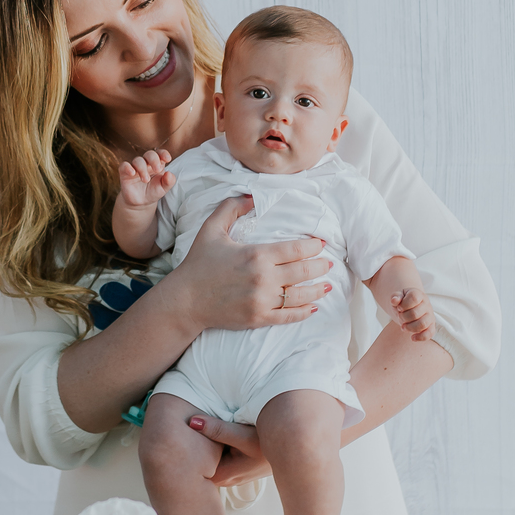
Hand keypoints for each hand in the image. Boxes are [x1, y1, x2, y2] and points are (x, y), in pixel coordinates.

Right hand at [117, 149, 174, 207]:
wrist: (141, 202)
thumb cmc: (153, 192)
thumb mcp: (164, 188)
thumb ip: (169, 181)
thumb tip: (170, 173)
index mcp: (157, 164)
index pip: (160, 154)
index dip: (163, 153)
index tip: (168, 159)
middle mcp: (146, 163)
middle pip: (149, 154)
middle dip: (154, 160)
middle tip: (157, 170)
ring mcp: (135, 167)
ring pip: (138, 160)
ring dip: (143, 169)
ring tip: (146, 180)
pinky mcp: (125, 173)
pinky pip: (124, 165)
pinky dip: (127, 167)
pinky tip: (132, 173)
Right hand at [173, 194, 332, 332]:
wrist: (185, 301)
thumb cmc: (198, 263)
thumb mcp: (211, 229)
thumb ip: (232, 207)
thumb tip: (253, 196)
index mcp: (256, 254)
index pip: (296, 250)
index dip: (313, 246)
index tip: (321, 244)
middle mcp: (263, 278)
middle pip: (304, 272)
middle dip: (321, 266)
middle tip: (329, 263)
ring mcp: (262, 300)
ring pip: (301, 295)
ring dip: (318, 290)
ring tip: (327, 285)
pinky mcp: (258, 318)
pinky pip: (288, 316)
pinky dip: (304, 312)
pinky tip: (313, 306)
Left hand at [187, 413, 272, 485]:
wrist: (295, 451)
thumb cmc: (270, 447)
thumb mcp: (243, 435)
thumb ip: (217, 429)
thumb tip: (192, 422)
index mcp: (222, 475)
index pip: (193, 466)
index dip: (187, 448)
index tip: (184, 430)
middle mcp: (226, 477)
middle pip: (201, 460)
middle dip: (196, 443)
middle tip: (191, 423)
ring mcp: (232, 472)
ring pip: (211, 456)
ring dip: (209, 442)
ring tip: (206, 424)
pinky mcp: (237, 465)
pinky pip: (221, 454)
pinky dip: (218, 442)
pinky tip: (222, 429)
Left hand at [393, 286, 435, 341]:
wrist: (410, 307)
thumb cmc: (403, 302)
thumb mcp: (398, 297)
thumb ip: (395, 296)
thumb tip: (394, 301)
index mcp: (418, 294)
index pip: (414, 298)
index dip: (404, 305)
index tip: (399, 308)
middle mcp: (426, 304)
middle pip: (415, 313)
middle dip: (403, 318)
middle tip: (400, 317)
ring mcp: (430, 315)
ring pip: (422, 324)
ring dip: (409, 328)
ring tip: (403, 327)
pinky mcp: (431, 326)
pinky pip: (430, 333)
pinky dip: (421, 337)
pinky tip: (412, 338)